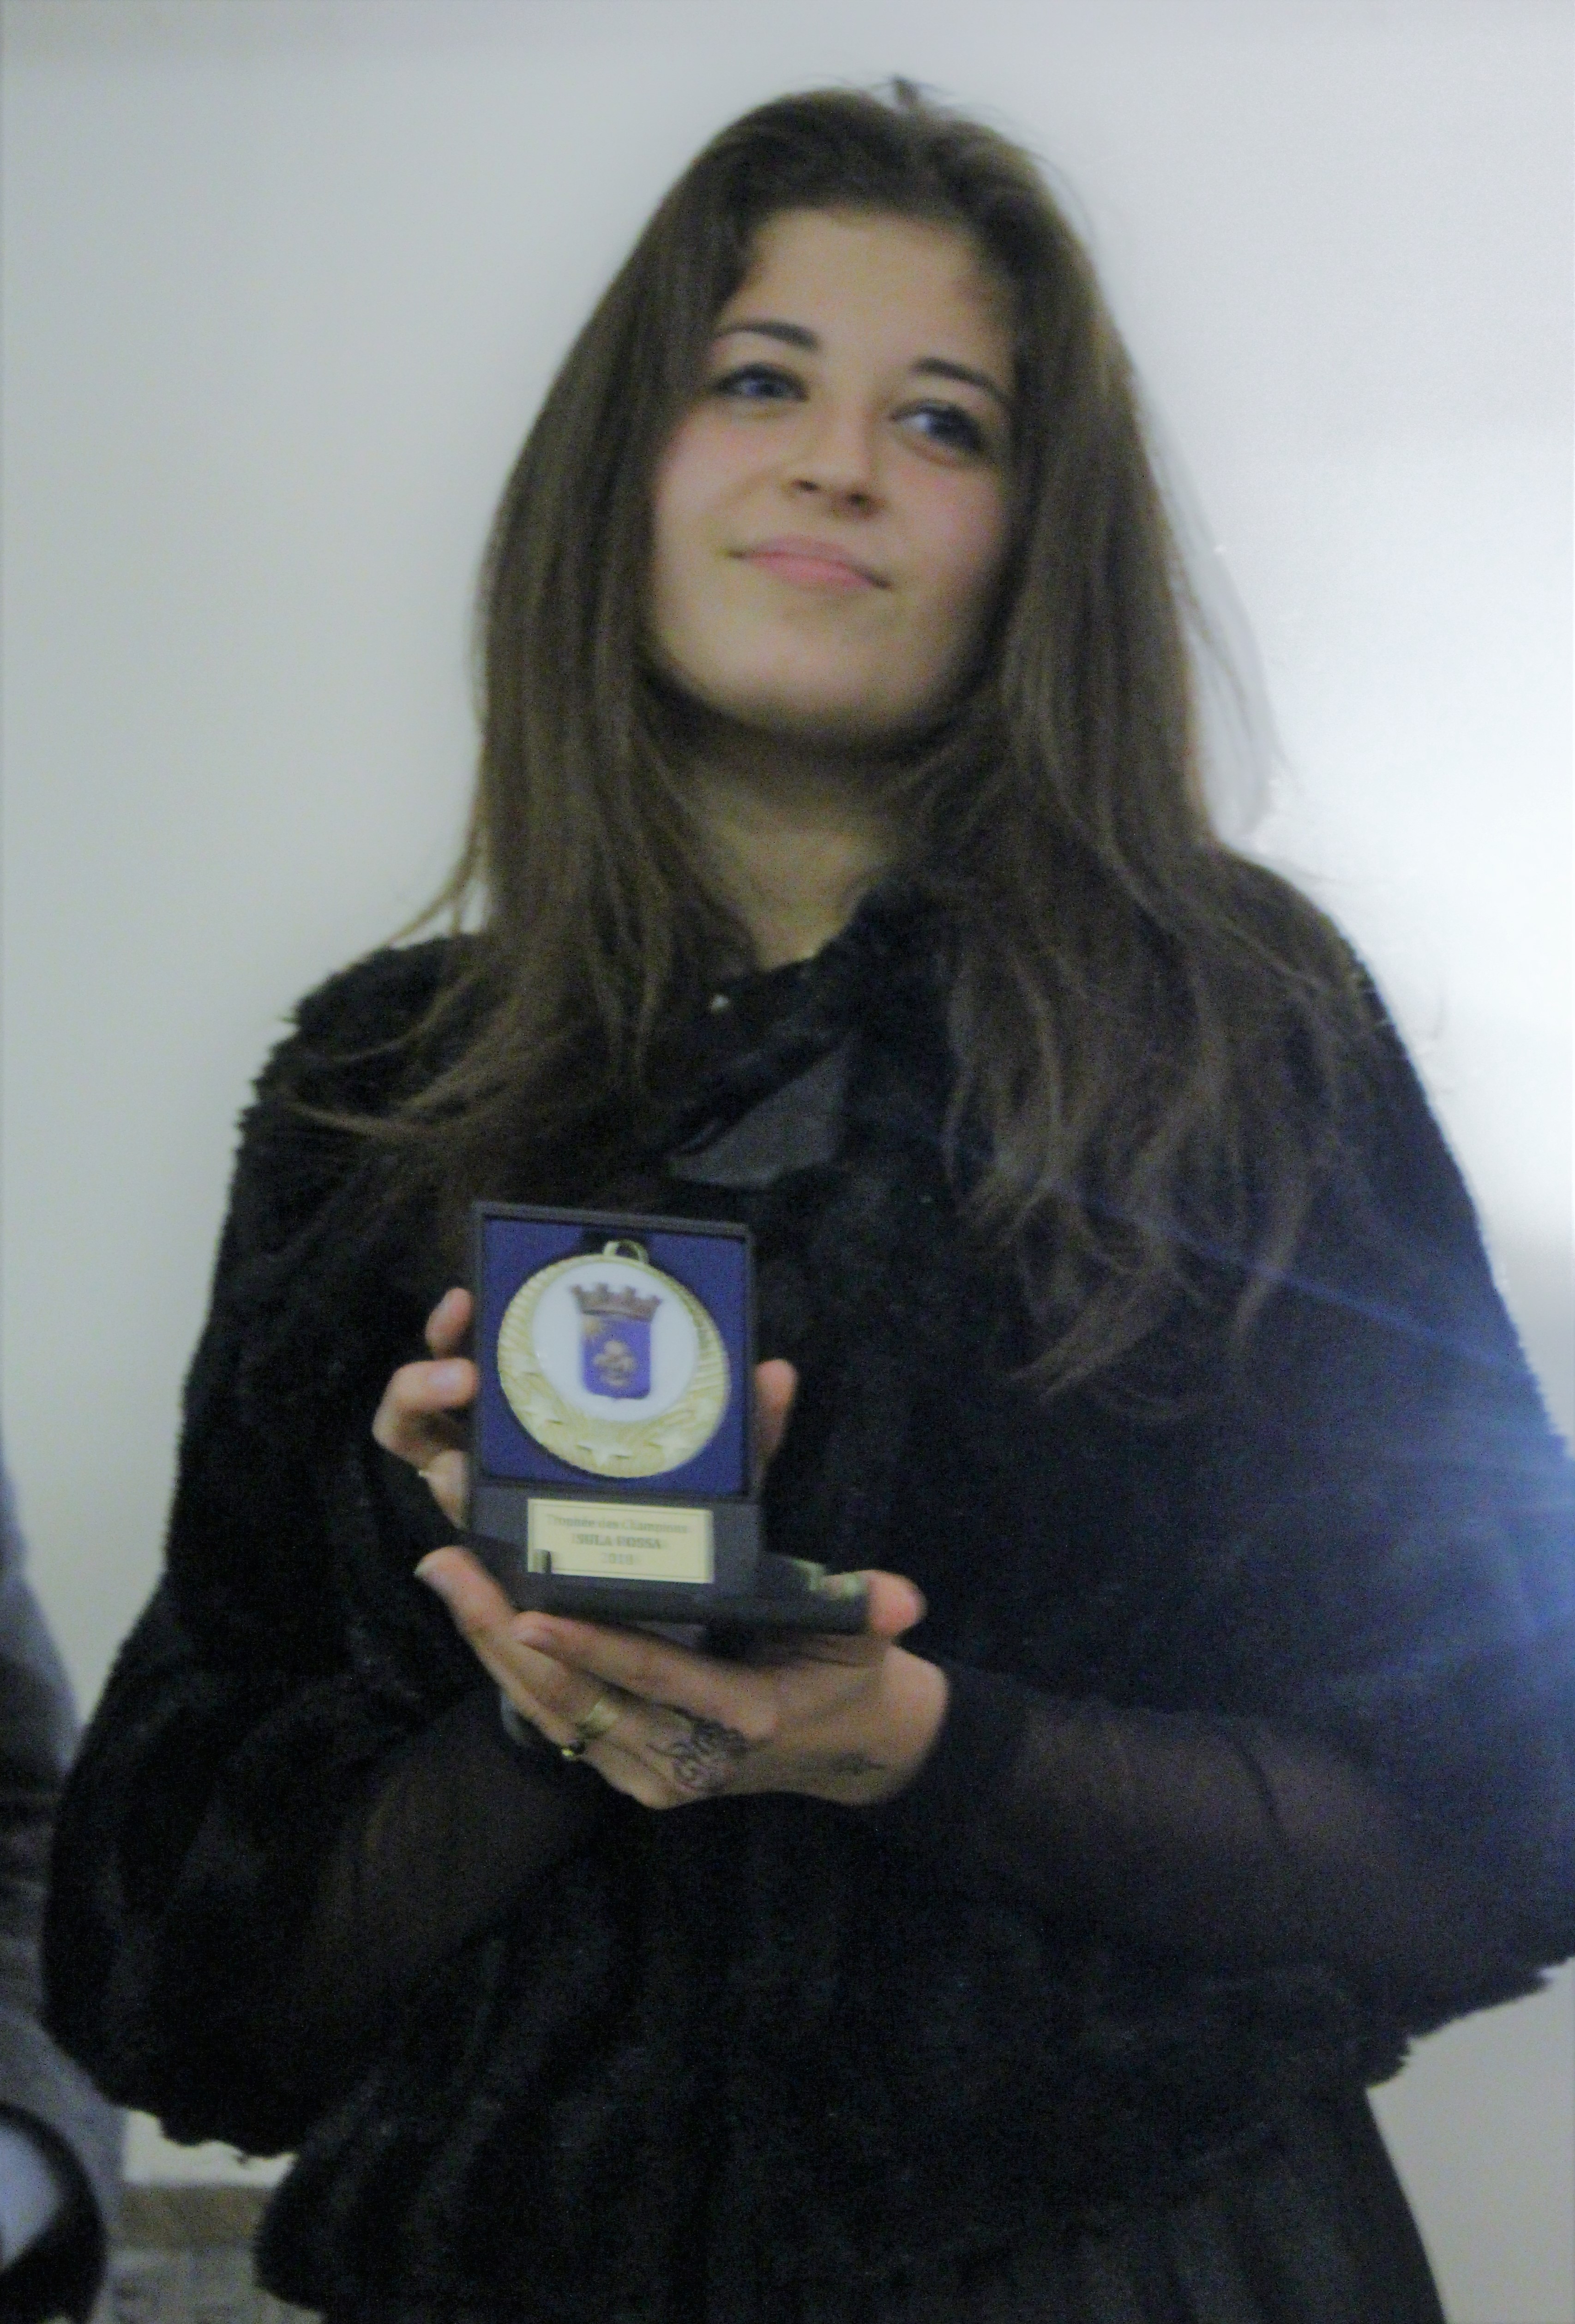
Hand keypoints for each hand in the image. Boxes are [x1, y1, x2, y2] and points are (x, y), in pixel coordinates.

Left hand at [386, 1293, 945, 1805]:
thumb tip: (902, 1599)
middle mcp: (684, 1759)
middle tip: (447, 1562)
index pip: (651, 1675)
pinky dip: (510, 1667)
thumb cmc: (844, 1673)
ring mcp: (649, 1774)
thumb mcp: (861, 1638)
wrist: (842, 1747)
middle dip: (500, 1633)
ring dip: (488, 1644)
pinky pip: (555, 1720)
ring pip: (549, 1712)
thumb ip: (867, 1611)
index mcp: (741, 1718)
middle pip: (574, 1700)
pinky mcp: (626, 1772)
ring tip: (444, 1569)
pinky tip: (474, 1610)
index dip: (587, 1646)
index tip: (526, 1609)